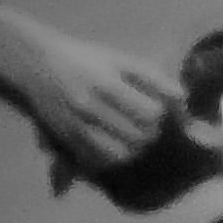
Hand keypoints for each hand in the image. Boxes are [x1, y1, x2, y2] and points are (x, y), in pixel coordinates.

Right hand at [0, 8, 179, 170]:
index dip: (160, 116)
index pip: (150, 114)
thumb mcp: (121, 61)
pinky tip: (114, 145)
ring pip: (121, 154)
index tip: (157, 111)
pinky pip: (98, 161)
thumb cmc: (88, 61)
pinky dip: (112, 158)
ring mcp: (76, 126)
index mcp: (107, 83)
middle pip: (139, 137)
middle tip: (146, 126)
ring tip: (133, 138)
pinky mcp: (66, 139)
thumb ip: (154, 79)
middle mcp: (90, 107)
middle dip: (150, 134)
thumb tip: (183, 99)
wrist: (39, 64)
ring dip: (134, 149)